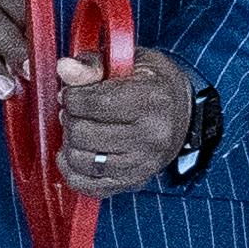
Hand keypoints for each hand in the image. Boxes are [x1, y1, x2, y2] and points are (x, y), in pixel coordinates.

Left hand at [50, 52, 199, 202]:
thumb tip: (65, 69)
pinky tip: (76, 152)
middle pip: (83, 134)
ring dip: (70, 143)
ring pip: (81, 161)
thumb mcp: (130, 62)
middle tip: (76, 111)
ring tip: (79, 129)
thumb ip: (93, 65)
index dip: (72, 96)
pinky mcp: (133, 182)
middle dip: (70, 119)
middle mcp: (151, 137)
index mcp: (151, 101)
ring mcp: (143, 164)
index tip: (74, 93)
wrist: (183, 114)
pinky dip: (73, 170)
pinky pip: (88, 185)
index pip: (93, 103)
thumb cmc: (153, 85)